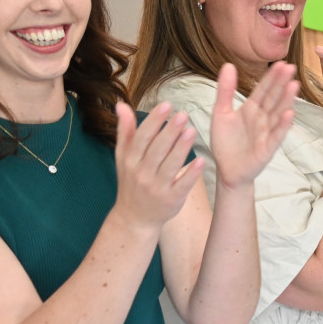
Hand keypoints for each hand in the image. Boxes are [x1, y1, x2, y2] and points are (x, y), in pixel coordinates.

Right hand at [112, 101, 202, 230]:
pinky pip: (182, 185)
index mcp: (130, 160)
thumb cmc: (131, 182)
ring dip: (181, 148)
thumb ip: (125, 131)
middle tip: (183, 114)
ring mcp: (156, 188)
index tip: (166, 105)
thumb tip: (121, 105)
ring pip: (170, 165)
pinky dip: (191, 174)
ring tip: (192, 130)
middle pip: (156, 150)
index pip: (142, 137)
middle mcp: (142, 173)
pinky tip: (201, 160)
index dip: (154, 121)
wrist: (134, 218)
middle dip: (169, 132)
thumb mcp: (123, 158)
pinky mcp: (171, 200)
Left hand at [209, 62, 298, 188]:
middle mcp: (262, 119)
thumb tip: (229, 65)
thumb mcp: (220, 113)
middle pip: (273, 98)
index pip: (263, 90)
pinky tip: (289, 114)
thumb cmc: (225, 143)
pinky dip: (282, 125)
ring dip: (286, 100)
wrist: (227, 170)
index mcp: (251, 109)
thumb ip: (225, 90)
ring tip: (293, 85)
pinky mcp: (267, 148)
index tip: (281, 63)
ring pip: (277, 114)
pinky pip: (276, 135)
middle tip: (291, 68)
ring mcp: (266, 133)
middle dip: (281, 83)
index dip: (271, 78)